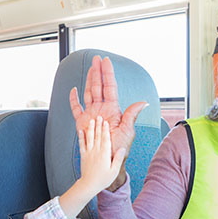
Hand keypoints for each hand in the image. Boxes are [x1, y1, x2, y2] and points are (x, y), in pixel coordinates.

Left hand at [58, 116, 124, 218]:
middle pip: (98, 136)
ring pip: (90, 138)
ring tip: (92, 121)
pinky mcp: (83, 156)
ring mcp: (88, 153)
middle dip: (99, 126)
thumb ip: (117, 159)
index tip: (106, 122)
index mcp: (104, 155)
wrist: (88, 185)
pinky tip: (81, 131)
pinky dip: (81, 137)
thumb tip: (122, 149)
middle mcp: (96, 152)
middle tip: (99, 117)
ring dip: (91, 128)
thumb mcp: (113, 171)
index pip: (105, 139)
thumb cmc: (102, 180)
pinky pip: (82, 144)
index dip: (106, 130)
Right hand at [70, 55, 146, 188]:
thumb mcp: (127, 130)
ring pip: (89, 93)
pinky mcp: (82, 122)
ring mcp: (92, 114)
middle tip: (96, 59)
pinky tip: (74, 90)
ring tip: (90, 67)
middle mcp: (102, 109)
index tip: (106, 61)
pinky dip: (74, 99)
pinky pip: (76, 108)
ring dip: (89, 80)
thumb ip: (132, 115)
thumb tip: (143, 102)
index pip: (109, 87)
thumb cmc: (119, 148)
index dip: (108, 74)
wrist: (108, 160)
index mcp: (113, 109)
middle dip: (98, 72)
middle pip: (99, 86)